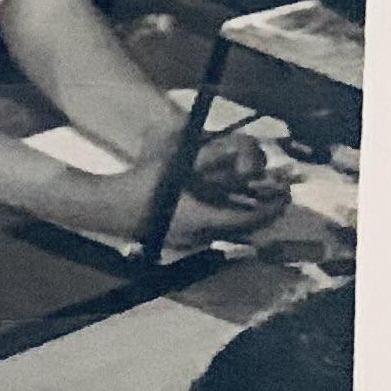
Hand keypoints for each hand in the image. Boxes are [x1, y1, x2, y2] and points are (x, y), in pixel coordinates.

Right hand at [88, 138, 289, 247]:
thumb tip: (241, 148)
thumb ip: (210, 156)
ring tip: (250, 199)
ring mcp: (187, 242)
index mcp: (202, 219)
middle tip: (274, 197)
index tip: (285, 195)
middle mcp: (199, 236)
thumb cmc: (141, 183)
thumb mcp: (178, 162)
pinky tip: (220, 206)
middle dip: (261, 212)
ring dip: (242, 216)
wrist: (105, 207)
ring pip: (227, 232)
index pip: (249, 219)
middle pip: (242, 228)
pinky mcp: (176, 242)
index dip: (271, 208)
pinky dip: (223, 220)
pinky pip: (210, 233)